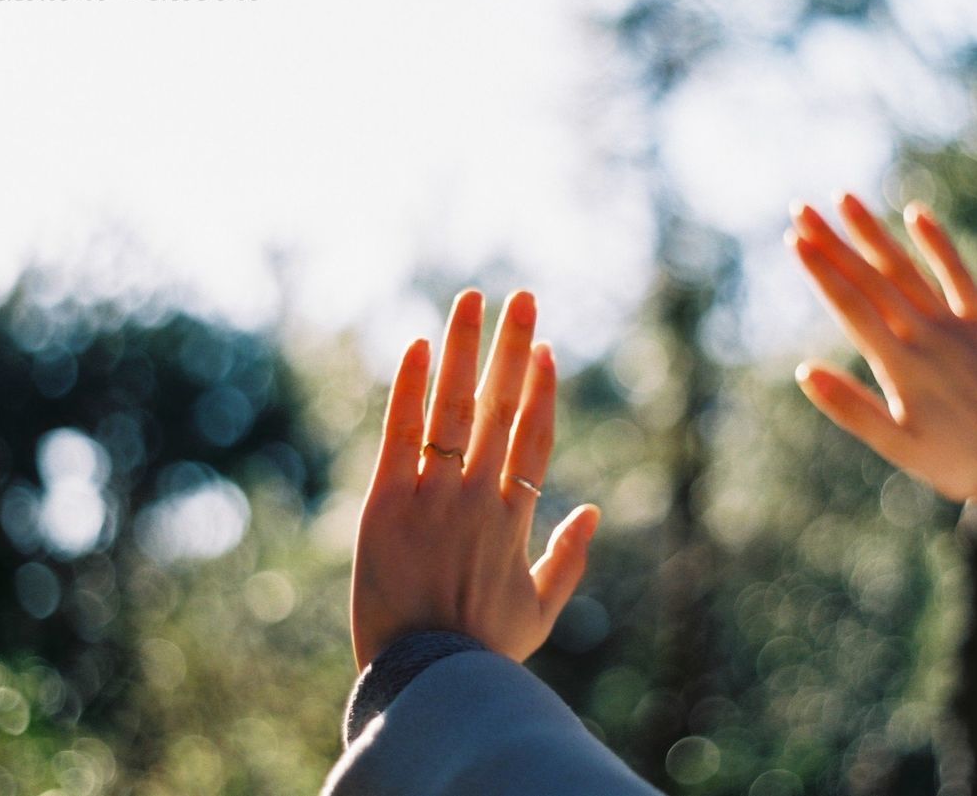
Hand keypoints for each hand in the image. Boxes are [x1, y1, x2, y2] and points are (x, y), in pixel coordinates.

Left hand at [350, 290, 600, 669]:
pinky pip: (399, 433)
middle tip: (523, 297)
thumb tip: (593, 508)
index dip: (542, 389)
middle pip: (503, 406)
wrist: (423, 680)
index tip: (546, 349)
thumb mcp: (540, 614)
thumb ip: (568, 559)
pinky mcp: (384, 503)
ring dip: (465, 348)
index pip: (534, 437)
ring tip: (472, 299)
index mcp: (515, 518)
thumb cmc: (483, 651)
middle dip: (515, 347)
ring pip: (454, 406)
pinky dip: (409, 388)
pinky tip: (418, 347)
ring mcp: (432, 495)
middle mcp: (479, 495)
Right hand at [787, 194, 976, 545]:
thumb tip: (804, 371)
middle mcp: (926, 336)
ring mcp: (957, 327)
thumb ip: (849, 407)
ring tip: (846, 199)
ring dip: (874, 233)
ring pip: (906, 270)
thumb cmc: (952, 463)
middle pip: (870, 279)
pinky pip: (959, 276)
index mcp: (899, 365)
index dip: (821, 271)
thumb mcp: (893, 445)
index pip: (850, 306)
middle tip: (802, 209)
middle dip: (833, 243)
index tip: (795, 240)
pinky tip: (916, 213)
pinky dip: (938, 245)